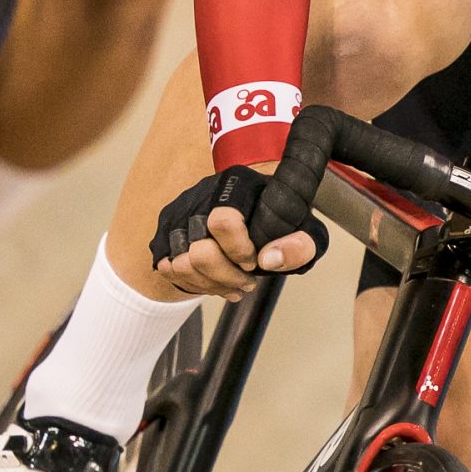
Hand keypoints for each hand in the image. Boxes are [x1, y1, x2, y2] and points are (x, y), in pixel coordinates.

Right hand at [149, 163, 323, 298]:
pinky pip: (168, 269)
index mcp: (237, 185)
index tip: (254, 262)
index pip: (224, 221)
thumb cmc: (278, 220)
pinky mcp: (165, 232)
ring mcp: (179, 214)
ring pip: (181, 264)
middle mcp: (201, 196)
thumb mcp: (304, 231)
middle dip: (226, 276)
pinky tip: (216, 283)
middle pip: (200, 251)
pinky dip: (193, 284)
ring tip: (235, 286)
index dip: (239, 250)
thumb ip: (300, 245)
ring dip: (210, 285)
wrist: (254, 210)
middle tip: (248, 282)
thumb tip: (269, 259)